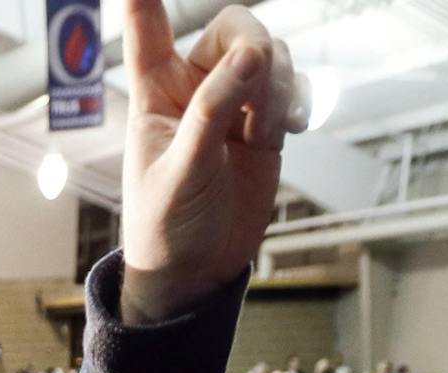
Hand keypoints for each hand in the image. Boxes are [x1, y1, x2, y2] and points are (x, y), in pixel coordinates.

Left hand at [119, 0, 299, 323]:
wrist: (196, 270)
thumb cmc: (167, 224)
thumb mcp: (183, 169)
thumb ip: (214, 111)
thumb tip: (251, 55)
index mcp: (154, 93)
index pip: (148, 31)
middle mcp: (195, 88)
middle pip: (235, 27)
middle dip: (256, 48)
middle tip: (263, 78)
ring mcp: (234, 103)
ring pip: (271, 55)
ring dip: (281, 84)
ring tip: (268, 131)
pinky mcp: (265, 123)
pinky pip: (293, 86)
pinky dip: (299, 99)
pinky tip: (290, 128)